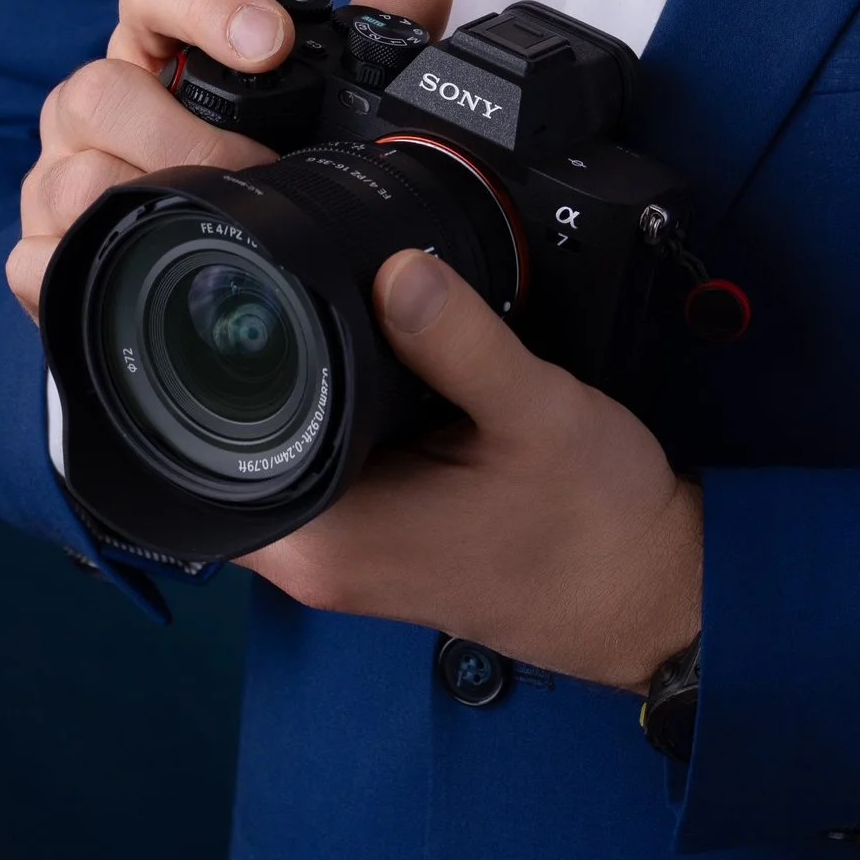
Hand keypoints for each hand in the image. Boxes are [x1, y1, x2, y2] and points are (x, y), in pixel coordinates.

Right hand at [5, 0, 455, 318]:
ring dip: (153, 201)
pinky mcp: (41, 253)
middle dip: (186, 139)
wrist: (198, 286)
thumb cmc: (251, 171)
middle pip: (99, 88)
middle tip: (260, 170)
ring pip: (72, 172)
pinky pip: (43, 254)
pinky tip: (148, 269)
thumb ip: (374, 34)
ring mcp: (60, 177)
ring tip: (215, 224)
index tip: (271, 41)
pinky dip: (99, 264)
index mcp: (158, 51)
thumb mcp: (318, 105)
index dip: (204, 1)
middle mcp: (98, 105)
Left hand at [239, 250, 702, 693]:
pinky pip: (327, 470)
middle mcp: (321, 561)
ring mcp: (348, 557)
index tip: (234, 300)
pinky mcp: (379, 543)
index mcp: (333, 539)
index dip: (208, 373)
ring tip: (349, 325)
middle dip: (258, 372)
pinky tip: (384, 377)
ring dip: (304, 396)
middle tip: (293, 286)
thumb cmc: (599, 525)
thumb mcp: (536, 413)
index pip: (206, 454)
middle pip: (231, 450)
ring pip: (281, 456)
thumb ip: (459, 339)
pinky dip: (343, 422)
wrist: (653, 592)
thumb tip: (392, 268)